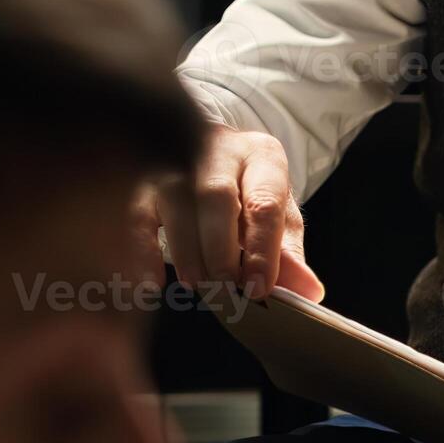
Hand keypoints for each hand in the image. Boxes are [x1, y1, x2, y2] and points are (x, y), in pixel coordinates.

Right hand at [133, 125, 324, 300]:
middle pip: (215, 196)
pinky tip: (149, 284)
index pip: (264, 202)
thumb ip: (288, 254)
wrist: (204, 151)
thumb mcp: (277, 216)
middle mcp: (218, 150)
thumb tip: (309, 292)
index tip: (258, 289)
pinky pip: (135, 214)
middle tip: (225, 289)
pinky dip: (141, 251)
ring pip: (173, 200)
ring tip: (197, 285)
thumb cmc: (246, 192)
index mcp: (262, 157)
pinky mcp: (141, 179)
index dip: (262, 249)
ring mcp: (174, 159)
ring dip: (185, 251)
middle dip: (220, 250)